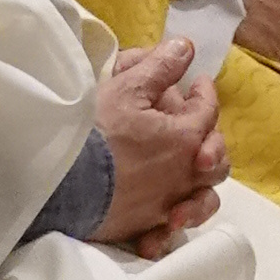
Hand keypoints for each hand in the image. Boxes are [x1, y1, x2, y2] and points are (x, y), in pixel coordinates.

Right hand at [91, 40, 226, 253]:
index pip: (207, 109)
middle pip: (215, 158)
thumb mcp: (125, 88)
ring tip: (188, 174)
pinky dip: (170, 226)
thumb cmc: (95, 132)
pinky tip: (164, 220)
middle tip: (194, 128)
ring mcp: (167, 205)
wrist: (63, 184)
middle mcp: (185, 175)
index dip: (204, 91)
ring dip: (200, 184)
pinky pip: (170, 232)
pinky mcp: (145, 227)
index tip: (197, 82)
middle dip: (210, 139)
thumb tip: (185, 48)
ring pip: (203, 199)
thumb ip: (159, 67)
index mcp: (185, 137)